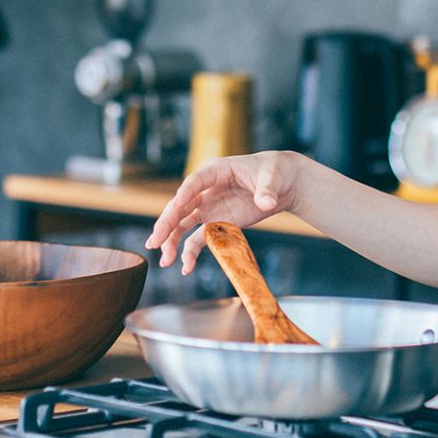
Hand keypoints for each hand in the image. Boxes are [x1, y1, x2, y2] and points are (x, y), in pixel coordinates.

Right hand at [143, 151, 308, 273]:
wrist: (282, 183)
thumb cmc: (274, 172)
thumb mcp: (273, 178)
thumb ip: (266, 191)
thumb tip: (266, 201)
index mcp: (216, 170)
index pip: (195, 182)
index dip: (185, 194)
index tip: (175, 206)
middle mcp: (206, 189)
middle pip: (181, 205)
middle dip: (167, 223)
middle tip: (155, 241)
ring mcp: (209, 206)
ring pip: (183, 223)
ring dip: (172, 240)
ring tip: (165, 260)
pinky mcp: (216, 220)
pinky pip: (198, 237)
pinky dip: (191, 251)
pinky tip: (186, 267)